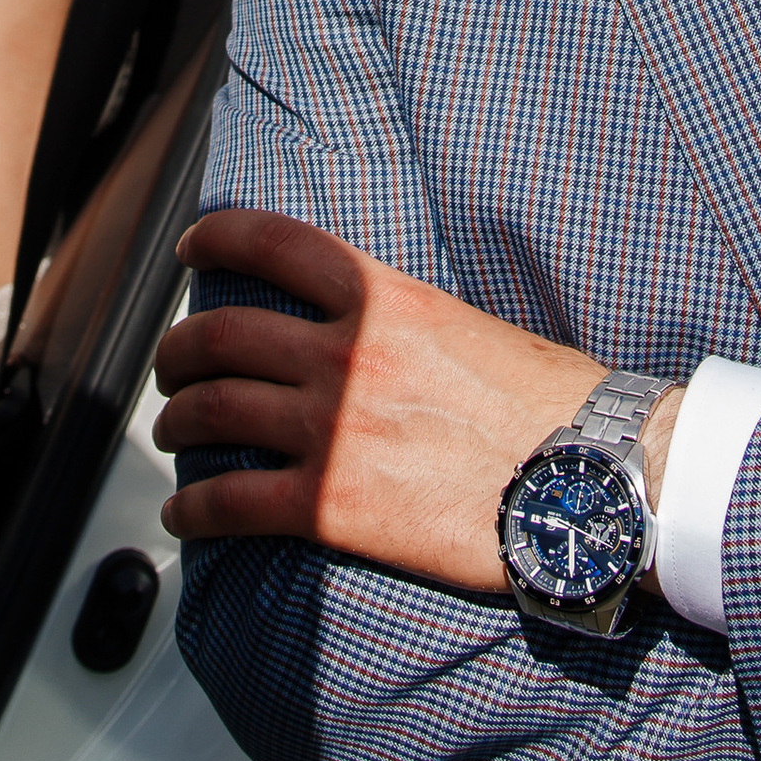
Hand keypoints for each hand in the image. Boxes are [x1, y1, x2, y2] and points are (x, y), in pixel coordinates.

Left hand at [153, 209, 606, 590]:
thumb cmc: (551, 406)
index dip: (217, 240)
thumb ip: (403, 322)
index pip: (273, 245)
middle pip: (222, 334)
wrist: (588, 476)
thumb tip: (369, 333)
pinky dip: (193, 512)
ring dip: (177, 424)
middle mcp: (345, 355)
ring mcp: (332, 429)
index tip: (192, 249)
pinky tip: (183, 520)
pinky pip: (231, 504)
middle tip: (172, 367)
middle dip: (178, 350)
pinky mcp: (329, 505)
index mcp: (383, 299)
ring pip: (212, 412)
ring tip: (172, 435)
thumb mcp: (470, 325)